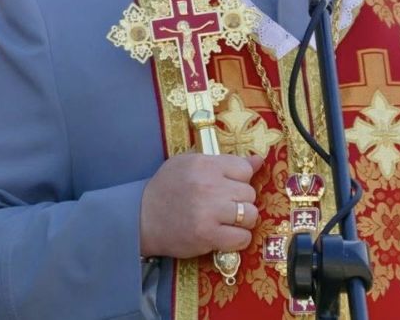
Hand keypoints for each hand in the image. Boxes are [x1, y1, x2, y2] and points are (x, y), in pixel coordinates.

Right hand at [139, 153, 263, 258]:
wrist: (141, 218)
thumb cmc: (166, 189)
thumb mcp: (190, 164)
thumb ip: (223, 162)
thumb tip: (258, 161)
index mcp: (204, 165)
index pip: (244, 169)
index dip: (239, 180)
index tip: (227, 187)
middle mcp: (208, 186)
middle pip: (249, 193)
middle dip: (240, 201)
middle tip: (224, 206)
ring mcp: (208, 212)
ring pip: (250, 215)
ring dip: (241, 220)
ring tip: (226, 221)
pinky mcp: (207, 236)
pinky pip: (242, 238)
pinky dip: (237, 239)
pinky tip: (224, 235)